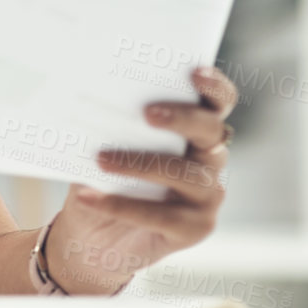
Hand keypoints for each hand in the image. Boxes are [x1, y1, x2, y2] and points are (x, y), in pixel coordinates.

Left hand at [44, 65, 237, 293]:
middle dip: (183, 118)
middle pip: (211, 131)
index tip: (195, 73)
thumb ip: (113, 124)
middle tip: (148, 113)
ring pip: (186, 174)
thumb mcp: (103, 144)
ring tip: (101, 160)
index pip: (217, 103)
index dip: (214, 87)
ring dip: (140, 164)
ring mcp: (207, 196)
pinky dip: (121, 204)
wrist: (91, 235)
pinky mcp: (196, 228)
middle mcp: (209, 160)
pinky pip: (161, 214)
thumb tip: (94, 94)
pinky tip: (89, 196)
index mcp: (194, 130)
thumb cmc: (102, 179)